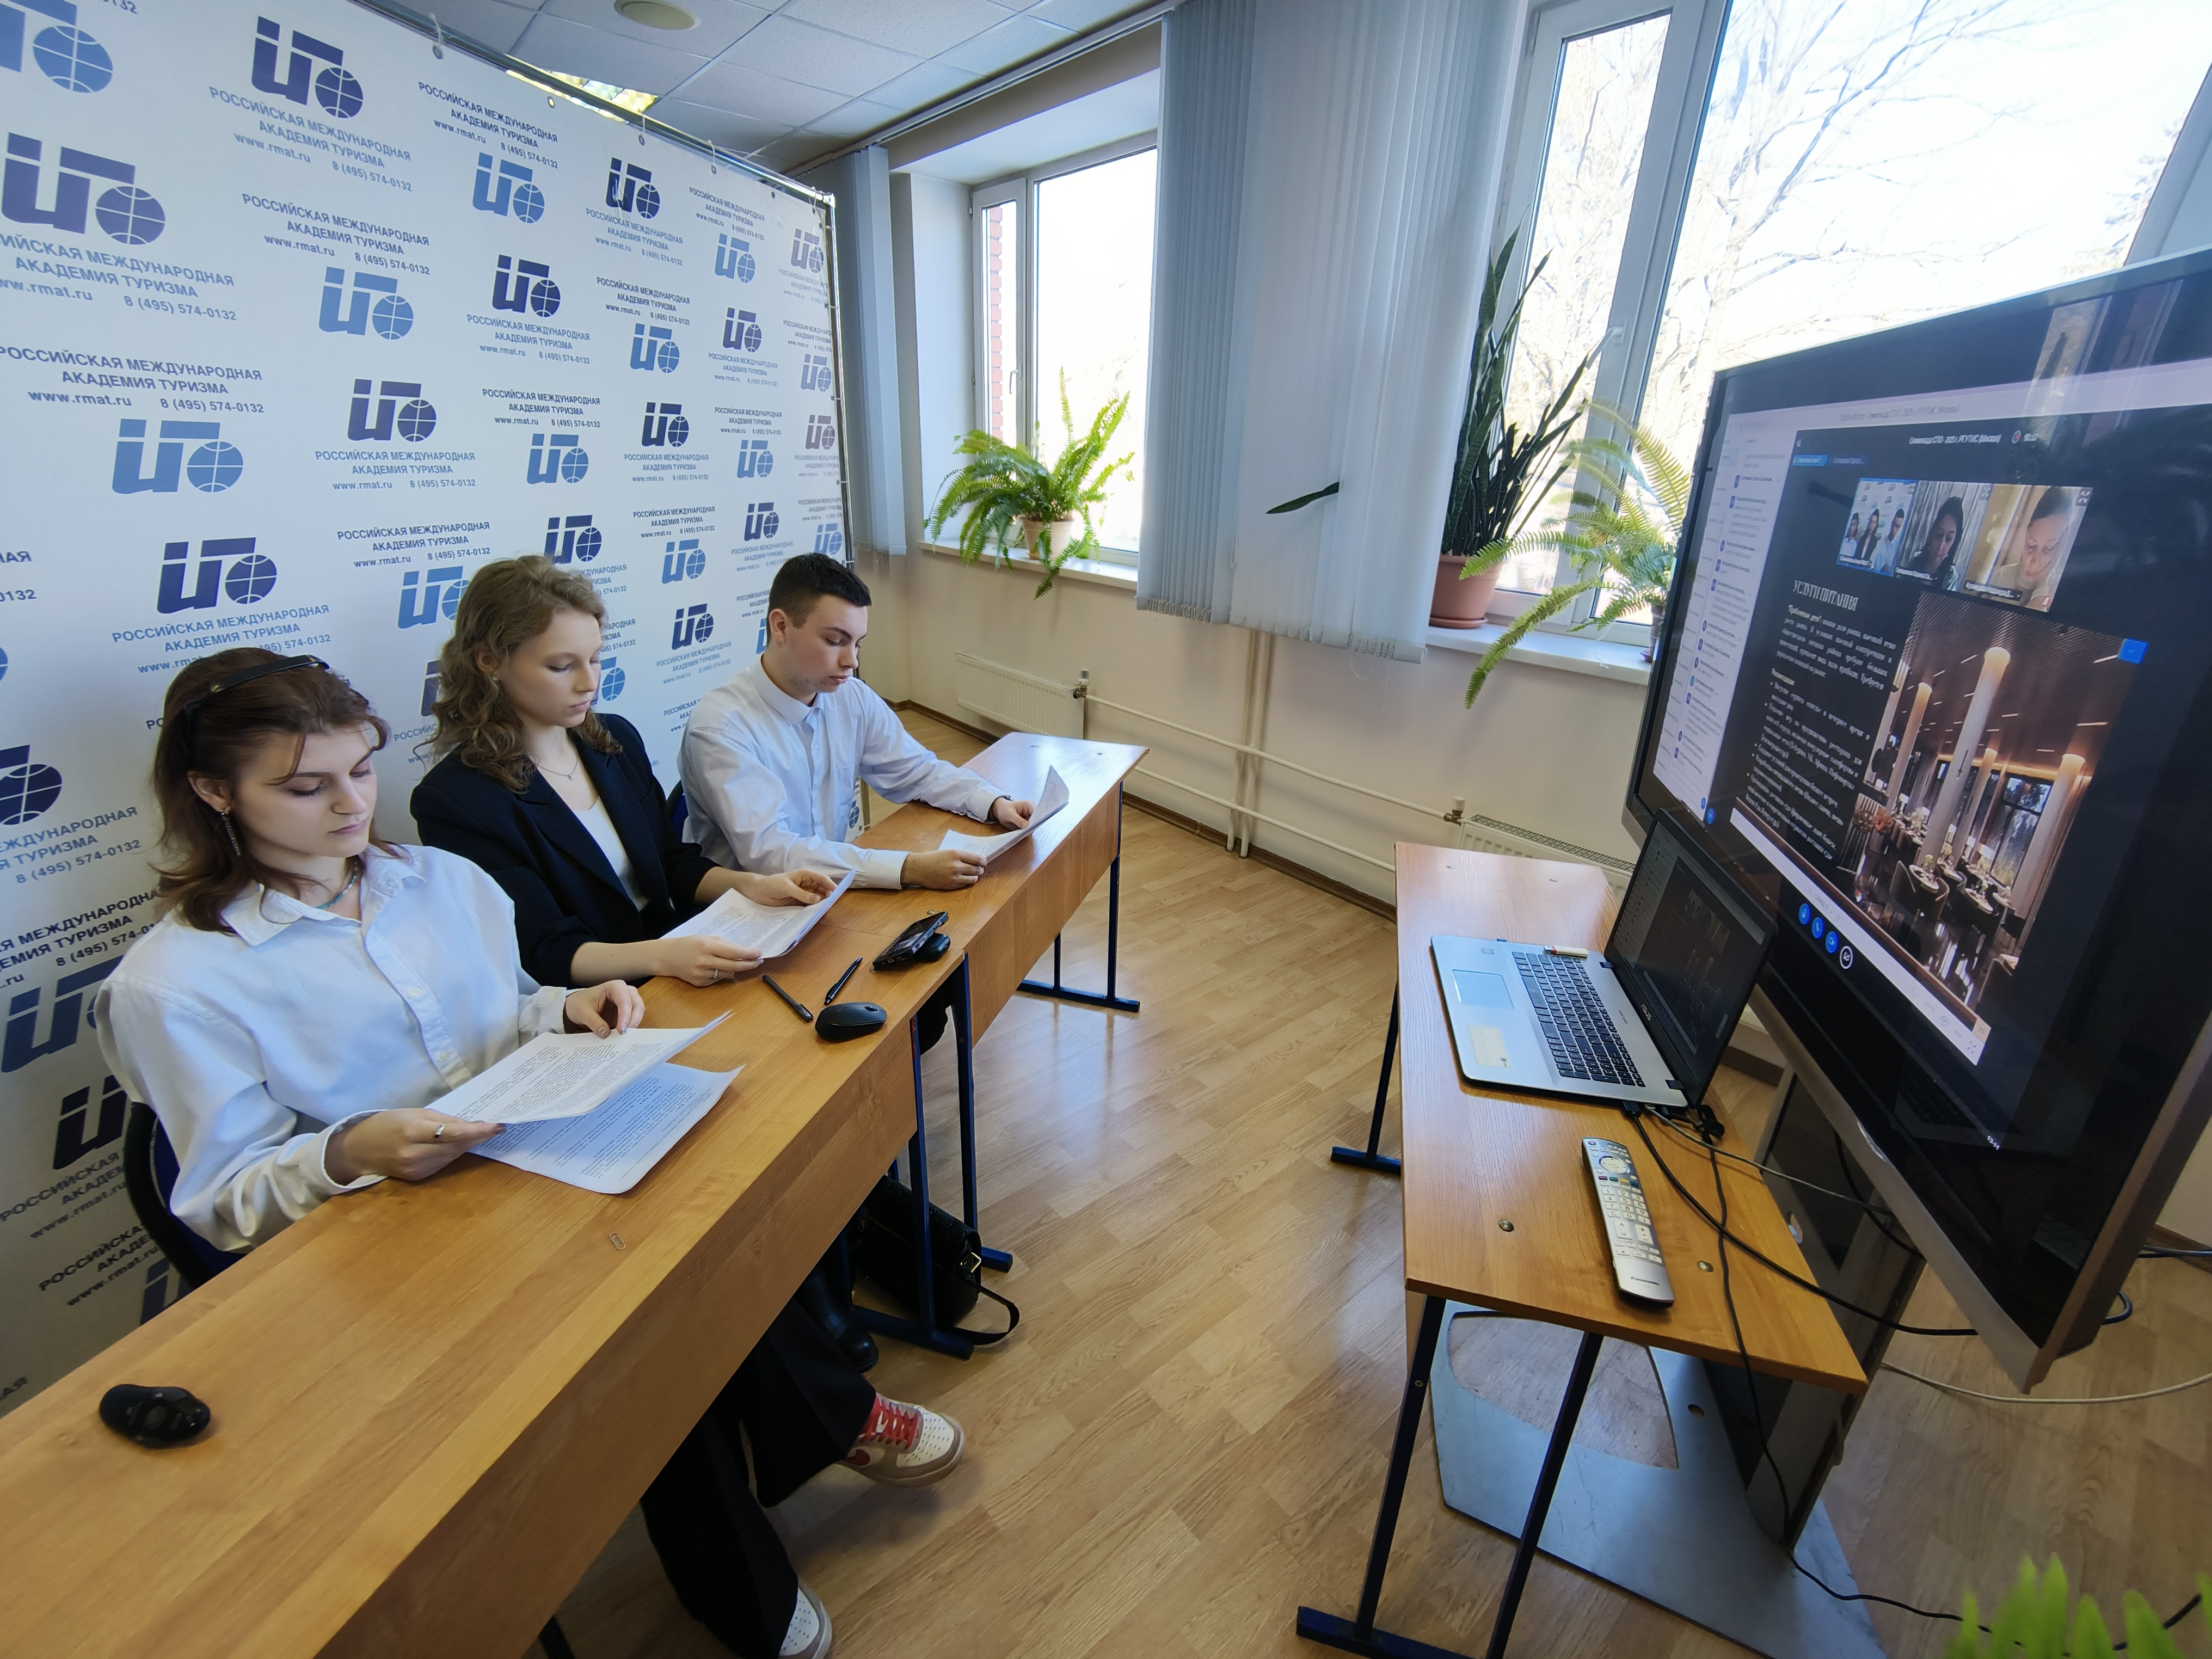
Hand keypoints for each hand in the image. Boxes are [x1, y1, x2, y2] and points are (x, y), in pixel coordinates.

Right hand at [327, 1109, 500, 1184]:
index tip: (499, 1126)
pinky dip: (451, 1154)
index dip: (478, 1131)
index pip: (453, 1133)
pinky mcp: (416, 1178)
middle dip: (475, 1137)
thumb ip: (443, 1119)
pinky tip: (453, 1146)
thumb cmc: (386, 1124)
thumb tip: (472, 1126)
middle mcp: (414, 1154)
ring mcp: (415, 1169)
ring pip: (452, 1157)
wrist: (358, 1150)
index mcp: (412, 1131)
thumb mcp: (413, 1112)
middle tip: (491, 1127)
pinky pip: (443, 1164)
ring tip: (473, 1133)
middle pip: (456, 1147)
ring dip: (465, 1146)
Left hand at [564, 979, 645, 1034]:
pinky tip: (622, 1036)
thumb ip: (594, 1022)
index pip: (625, 1000)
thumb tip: (605, 1034)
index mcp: (614, 987)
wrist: (576, 1005)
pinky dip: (630, 1028)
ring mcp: (627, 1002)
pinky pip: (633, 1020)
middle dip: (633, 1020)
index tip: (621, 1030)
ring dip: (633, 1024)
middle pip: (637, 1005)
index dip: (625, 1015)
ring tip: (622, 1036)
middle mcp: (624, 992)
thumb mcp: (583, 1013)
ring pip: (638, 1012)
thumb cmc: (579, 1003)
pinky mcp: (626, 1013)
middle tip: (624, 1034)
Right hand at [654, 935, 762, 986]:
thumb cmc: (690, 944)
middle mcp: (705, 961)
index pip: (734, 952)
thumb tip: (744, 951)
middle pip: (735, 966)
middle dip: (749, 964)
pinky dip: (722, 973)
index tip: (759, 953)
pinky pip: (718, 979)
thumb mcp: (707, 938)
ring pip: (728, 974)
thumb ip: (725, 944)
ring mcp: (702, 974)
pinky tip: (716, 967)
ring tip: (734, 962)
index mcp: (708, 946)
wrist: (668, 957)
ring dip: (735, 969)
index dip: (749, 954)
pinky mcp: (700, 983)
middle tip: (758, 962)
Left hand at [733, 869, 836, 905]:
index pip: (821, 878)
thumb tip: (817, 899)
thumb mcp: (787, 887)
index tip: (835, 891)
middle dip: (826, 894)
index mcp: (805, 875)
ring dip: (821, 902)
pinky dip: (813, 908)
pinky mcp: (800, 901)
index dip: (829, 883)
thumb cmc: (772, 884)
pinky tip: (815, 912)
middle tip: (829, 903)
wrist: (759, 892)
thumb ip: (802, 893)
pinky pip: (810, 905)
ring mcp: (804, 893)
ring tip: (823, 909)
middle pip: (822, 889)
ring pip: (817, 897)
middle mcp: (807, 884)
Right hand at [903, 848, 984, 888]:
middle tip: (979, 868)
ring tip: (972, 874)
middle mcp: (956, 866)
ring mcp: (954, 877)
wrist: (918, 868)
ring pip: (973, 879)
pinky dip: (965, 882)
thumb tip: (975, 859)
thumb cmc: (931, 858)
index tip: (984, 861)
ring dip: (974, 876)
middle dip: (980, 869)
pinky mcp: (951, 886)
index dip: (984, 861)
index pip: (978, 859)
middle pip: (977, 869)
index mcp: (956, 854)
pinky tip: (962, 878)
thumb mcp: (947, 851)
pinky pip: (964, 885)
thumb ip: (960, 855)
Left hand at [991, 797, 1034, 830]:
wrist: (1000, 811)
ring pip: (1032, 826)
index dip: (1036, 820)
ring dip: (1028, 830)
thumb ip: (1018, 820)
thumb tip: (1026, 825)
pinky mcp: (1026, 824)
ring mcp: (1029, 818)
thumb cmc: (1004, 809)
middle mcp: (1031, 812)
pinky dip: (1024, 832)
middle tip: (1027, 831)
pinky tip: (1021, 834)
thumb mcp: (1009, 814)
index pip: (1037, 813)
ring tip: (1022, 833)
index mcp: (1029, 805)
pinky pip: (1027, 830)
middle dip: (1032, 826)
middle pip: (1035, 821)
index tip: (1032, 825)